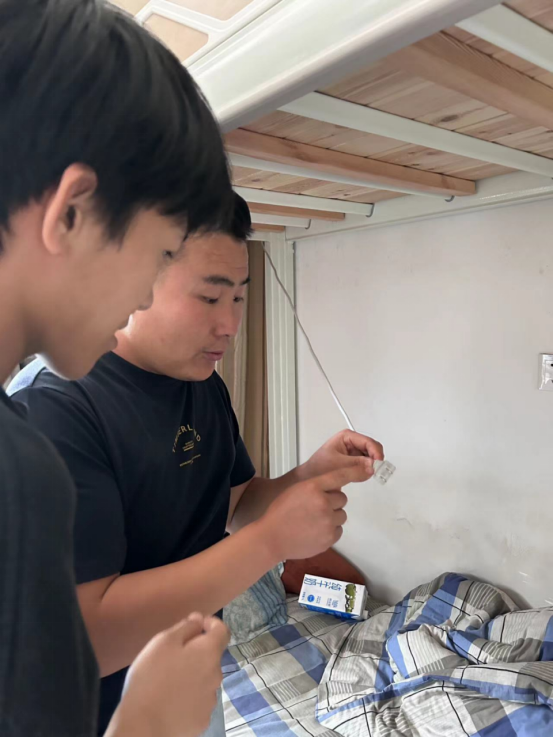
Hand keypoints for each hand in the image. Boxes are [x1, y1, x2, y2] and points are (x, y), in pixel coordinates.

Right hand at [107, 614, 229, 736]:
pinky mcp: (202, 720)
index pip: (222, 631)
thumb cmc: (151, 677)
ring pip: (205, 679)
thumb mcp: (163, 642)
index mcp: (209, 653)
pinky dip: (189, 696)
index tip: (194, 625)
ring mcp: (211, 701)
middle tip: (171, 657)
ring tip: (168, 681)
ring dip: (193, 675)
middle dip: (196, 652)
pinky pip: (198, 701)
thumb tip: (200, 619)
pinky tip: (171, 701)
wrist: (144, 726)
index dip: (210, 623)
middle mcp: (216, 676)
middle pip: (211, 657)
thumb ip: (185, 627)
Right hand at [258, 462, 372, 561]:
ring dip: (331, 517)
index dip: (355, 470)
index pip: (340, 475)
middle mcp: (323, 503)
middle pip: (341, 499)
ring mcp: (327, 522)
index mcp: (313, 487)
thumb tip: (337, 490)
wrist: (271, 538)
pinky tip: (313, 531)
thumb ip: (316, 487)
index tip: (370, 466)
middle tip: (313, 509)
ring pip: (341, 515)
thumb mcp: (297, 491)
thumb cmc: (281, 512)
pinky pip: (338, 530)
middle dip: (332, 503)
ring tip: (312, 521)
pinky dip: (329, 531)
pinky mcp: (329, 538)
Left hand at [298, 430, 383, 480]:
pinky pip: (366, 465)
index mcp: (346, 437)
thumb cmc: (317, 469)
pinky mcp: (353, 463)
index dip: (376, 452)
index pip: (368, 442)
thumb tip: (372, 465)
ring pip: (370, 457)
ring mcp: (353, 453)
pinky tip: (363, 476)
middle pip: (372, 448)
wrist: (309, 480)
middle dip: (375, 459)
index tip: (378, 464)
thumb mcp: (339, 465)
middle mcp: (351, 443)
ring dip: (371, 466)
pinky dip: (367, 470)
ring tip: (369, 474)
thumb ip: (356, 465)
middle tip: (377, 470)